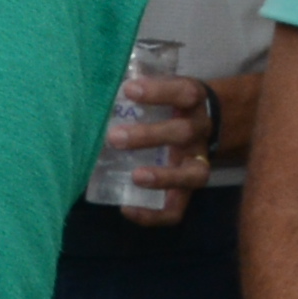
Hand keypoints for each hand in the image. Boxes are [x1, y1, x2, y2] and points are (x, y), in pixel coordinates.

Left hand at [109, 74, 216, 226]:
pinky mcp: (189, 190)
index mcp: (192, 102)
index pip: (184, 92)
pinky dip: (154, 214)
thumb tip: (94, 84)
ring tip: (134, 177)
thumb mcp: (163, 88)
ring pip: (192, 173)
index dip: (159, 91)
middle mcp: (199, 132)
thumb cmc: (169, 102)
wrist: (203, 121)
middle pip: (182, 133)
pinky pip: (178, 208)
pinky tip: (127, 209)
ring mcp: (198, 162)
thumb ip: (137, 87)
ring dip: (162, 177)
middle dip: (149, 136)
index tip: (128, 89)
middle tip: (114, 136)